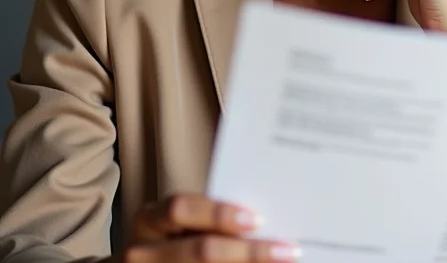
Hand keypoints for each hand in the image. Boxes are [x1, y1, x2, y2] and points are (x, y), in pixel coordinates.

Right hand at [121, 193, 300, 262]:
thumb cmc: (173, 240)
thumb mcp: (180, 225)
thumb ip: (211, 218)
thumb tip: (266, 218)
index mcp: (148, 220)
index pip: (181, 209)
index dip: (219, 213)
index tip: (258, 220)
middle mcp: (141, 252)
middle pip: (199, 250)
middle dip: (249, 252)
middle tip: (287, 251)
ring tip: (280, 262)